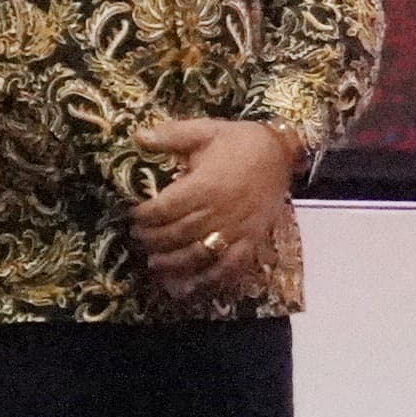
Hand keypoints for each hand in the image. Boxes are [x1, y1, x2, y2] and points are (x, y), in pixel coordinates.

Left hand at [129, 118, 294, 295]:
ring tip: (155, 262)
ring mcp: (237, 228)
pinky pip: (231, 267)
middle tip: (139, 238)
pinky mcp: (251, 239)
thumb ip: (171, 135)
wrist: (282, 151)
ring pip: (197, 254)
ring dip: (172, 262)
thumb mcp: (206, 131)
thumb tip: (136, 136)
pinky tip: (192, 285)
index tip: (133, 215)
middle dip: (152, 240)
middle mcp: (219, 210)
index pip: (164, 209)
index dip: (143, 216)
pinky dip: (211, 280)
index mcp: (204, 185)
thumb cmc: (240, 141)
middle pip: (176, 234)